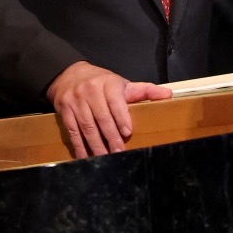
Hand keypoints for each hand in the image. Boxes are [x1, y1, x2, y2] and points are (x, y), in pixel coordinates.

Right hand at [45, 61, 172, 158]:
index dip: (121, 117)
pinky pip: (72, 131)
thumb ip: (144, 90)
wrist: (68, 74)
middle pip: (101, 117)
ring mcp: (76, 101)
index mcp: (108, 84)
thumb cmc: (101, 82)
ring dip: (95, 144)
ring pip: (86, 126)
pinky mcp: (64, 111)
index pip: (115, 102)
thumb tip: (168, 95)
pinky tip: (85, 157)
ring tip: (104, 158)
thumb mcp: (122, 83)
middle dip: (110, 136)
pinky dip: (79, 146)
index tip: (127, 132)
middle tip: (118, 153)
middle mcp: (90, 91)